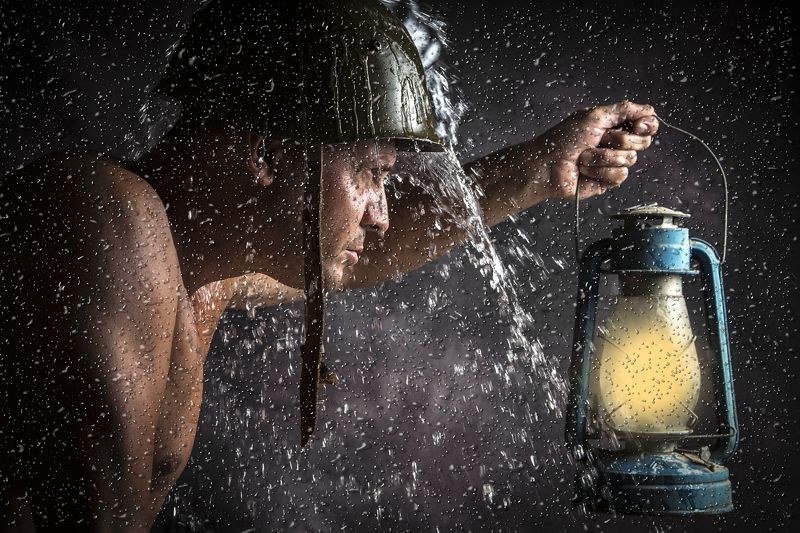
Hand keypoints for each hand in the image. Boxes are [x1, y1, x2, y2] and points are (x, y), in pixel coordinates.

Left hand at [540, 100, 657, 199]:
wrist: (547, 165)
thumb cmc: (564, 139)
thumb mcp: (594, 117)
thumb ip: (623, 110)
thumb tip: (649, 110)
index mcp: (614, 126)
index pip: (645, 124)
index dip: (647, 125)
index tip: (639, 126)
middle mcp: (616, 144)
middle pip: (643, 142)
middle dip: (620, 140)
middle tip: (599, 139)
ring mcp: (613, 163)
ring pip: (630, 159)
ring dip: (604, 156)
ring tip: (584, 157)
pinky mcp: (608, 180)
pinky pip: (620, 175)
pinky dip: (601, 171)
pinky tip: (585, 170)